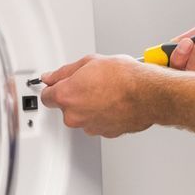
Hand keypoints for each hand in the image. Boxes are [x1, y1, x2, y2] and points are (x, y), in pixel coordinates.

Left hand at [37, 54, 154, 137]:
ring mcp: (90, 126)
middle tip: (91, 83)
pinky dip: (103, 114)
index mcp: (67, 96)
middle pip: (66, 107)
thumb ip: (64, 72)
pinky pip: (98, 122)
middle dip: (75, 96)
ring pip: (83, 116)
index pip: (46, 96)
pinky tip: (114, 102)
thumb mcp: (90, 62)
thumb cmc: (125, 78)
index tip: (57, 84)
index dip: (54, 88)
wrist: (148, 94)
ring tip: (107, 92)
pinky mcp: (106, 133)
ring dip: (90, 106)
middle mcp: (75, 116)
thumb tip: (52, 77)